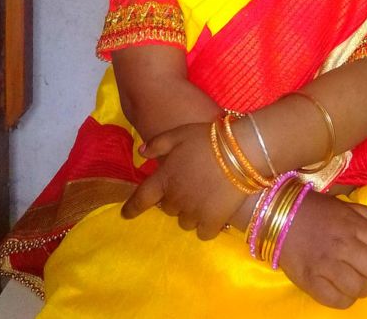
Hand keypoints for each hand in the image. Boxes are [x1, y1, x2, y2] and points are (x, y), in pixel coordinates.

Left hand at [121, 123, 245, 238]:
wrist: (241, 152)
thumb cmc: (208, 140)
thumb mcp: (180, 133)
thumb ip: (158, 143)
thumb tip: (141, 153)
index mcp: (164, 179)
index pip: (141, 199)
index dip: (131, 208)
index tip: (125, 214)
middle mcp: (175, 199)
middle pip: (168, 209)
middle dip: (174, 200)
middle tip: (189, 186)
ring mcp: (193, 213)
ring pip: (184, 222)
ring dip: (190, 213)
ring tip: (204, 197)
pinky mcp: (212, 221)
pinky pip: (202, 233)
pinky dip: (206, 226)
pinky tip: (214, 213)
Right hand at [277, 191, 366, 308]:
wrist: (277, 215)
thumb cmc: (313, 208)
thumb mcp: (341, 204)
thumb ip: (365, 214)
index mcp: (352, 225)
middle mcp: (343, 245)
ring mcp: (327, 264)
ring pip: (360, 288)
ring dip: (364, 287)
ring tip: (357, 281)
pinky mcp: (312, 281)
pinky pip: (339, 301)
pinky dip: (346, 299)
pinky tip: (343, 291)